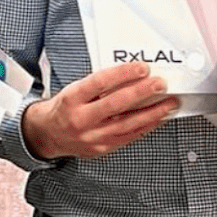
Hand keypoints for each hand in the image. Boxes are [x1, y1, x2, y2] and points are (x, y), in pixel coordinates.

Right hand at [23, 63, 177, 160]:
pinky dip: (146, 126)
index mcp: (72, 99)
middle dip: (142, 93)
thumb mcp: (74, 89)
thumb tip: (132, 75)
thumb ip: (99, 84)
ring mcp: (92, 137)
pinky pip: (129, 136)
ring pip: (127, 124)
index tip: (142, 68)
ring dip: (152, 113)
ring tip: (168, 103)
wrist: (48, 134)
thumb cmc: (65, 108)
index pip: (100, 83)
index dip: (123, 74)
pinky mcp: (102, 148)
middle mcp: (81, 119)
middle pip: (116, 104)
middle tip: (160, 84)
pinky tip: (158, 118)